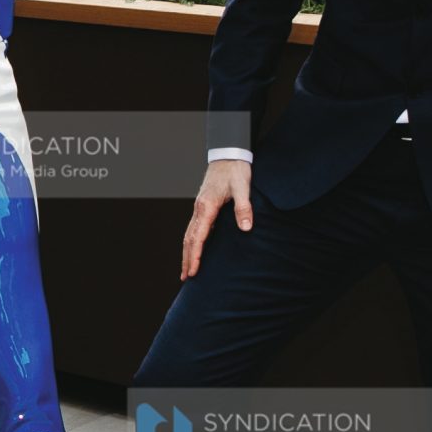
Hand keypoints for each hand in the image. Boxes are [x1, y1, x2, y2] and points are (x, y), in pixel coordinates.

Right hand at [181, 158, 252, 280]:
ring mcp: (200, 207)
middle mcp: (199, 209)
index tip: (193, 271)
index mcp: (207, 207)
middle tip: (185, 278)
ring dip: (187, 252)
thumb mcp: (243, 187)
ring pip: (189, 234)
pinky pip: (194, 227)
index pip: (198, 237)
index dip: (195, 256)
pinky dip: (192, 241)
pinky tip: (195, 248)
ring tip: (187, 268)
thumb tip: (245, 228)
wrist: (228, 153)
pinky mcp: (204, 206)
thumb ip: (244, 208)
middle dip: (186, 259)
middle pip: (189, 239)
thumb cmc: (235, 170)